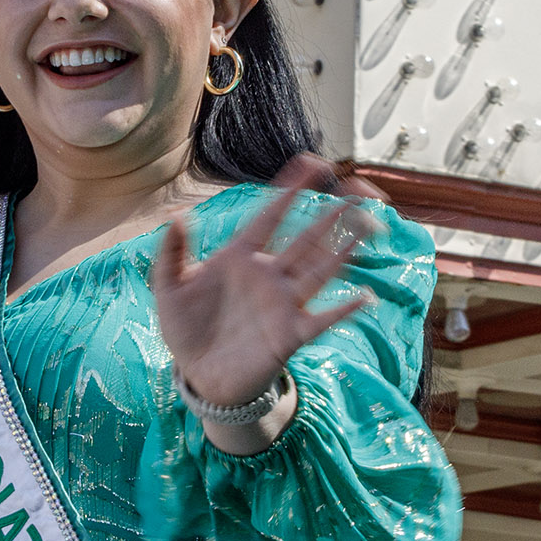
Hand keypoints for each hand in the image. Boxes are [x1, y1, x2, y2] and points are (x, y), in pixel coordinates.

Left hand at [151, 156, 376, 411]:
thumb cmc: (185, 329)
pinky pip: (323, 318)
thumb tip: (177, 215)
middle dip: (332, 214)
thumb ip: (171, 253)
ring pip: (322, 269)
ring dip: (346, 249)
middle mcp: (269, 275)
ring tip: (370, 225)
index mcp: (241, 257)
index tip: (311, 163)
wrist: (199, 377)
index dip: (290, 189)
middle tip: (358, 189)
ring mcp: (284, 303)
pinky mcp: (291, 334)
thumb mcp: (169, 289)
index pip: (270, 216)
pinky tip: (364, 296)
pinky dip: (344, 309)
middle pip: (308, 237)